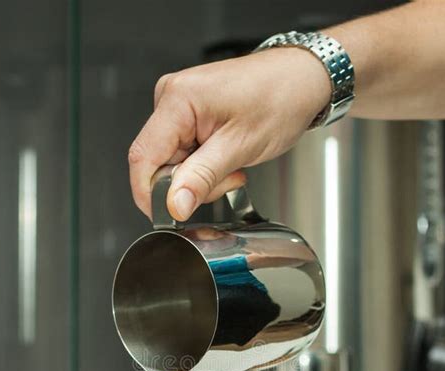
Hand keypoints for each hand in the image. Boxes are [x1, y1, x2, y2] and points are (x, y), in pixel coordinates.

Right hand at [129, 48, 329, 220]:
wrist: (301, 80)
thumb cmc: (279, 99)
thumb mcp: (239, 147)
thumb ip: (201, 178)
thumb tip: (173, 205)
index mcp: (178, 100)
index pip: (143, 157)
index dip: (151, 194)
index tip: (168, 216)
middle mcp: (171, 98)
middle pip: (158, 163)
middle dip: (190, 184)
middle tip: (227, 178)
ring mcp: (178, 105)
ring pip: (173, 163)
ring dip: (201, 176)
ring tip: (233, 164)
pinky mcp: (188, 114)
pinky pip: (185, 153)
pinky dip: (206, 165)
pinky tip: (227, 157)